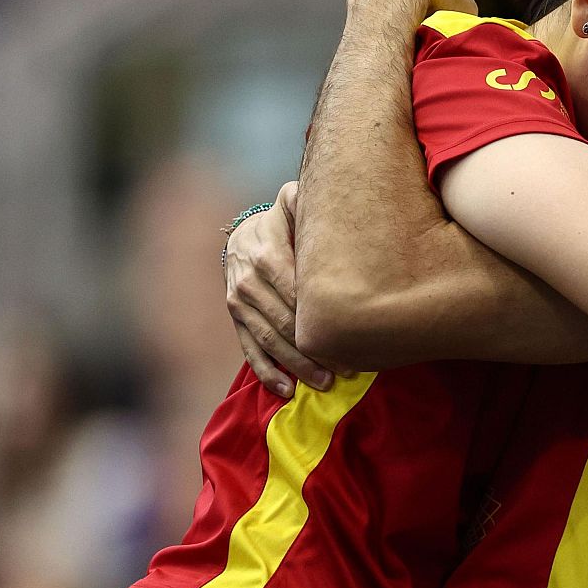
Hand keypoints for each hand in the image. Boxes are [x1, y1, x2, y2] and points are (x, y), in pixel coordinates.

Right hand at [225, 182, 336, 396]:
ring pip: (270, 341)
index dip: (322, 318)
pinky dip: (267, 372)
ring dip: (297, 365)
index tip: (350, 338)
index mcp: (267, 256)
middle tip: (348, 368)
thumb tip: (330, 197)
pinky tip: (286, 390)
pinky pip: (250, 350)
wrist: (243, 234)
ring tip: (326, 383)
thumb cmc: (282, 221)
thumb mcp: (292, 202)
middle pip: (286, 323)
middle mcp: (249, 283)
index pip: (297, 293)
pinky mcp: (236, 321)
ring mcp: (240, 304)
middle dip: (316, 348)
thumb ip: (306, 200)